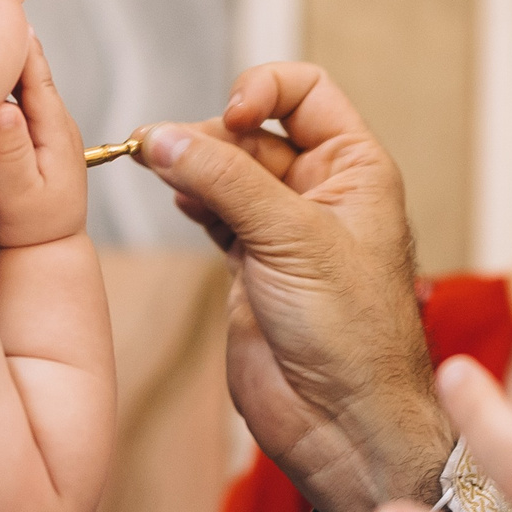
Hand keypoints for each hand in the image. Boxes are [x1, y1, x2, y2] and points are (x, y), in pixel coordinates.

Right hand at [0, 35, 87, 249]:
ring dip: (6, 61)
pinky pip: (20, 100)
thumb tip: (2, 107)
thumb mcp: (16, 191)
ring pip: (26, 85)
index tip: (1, 11)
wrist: (48, 249)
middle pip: (32, 73)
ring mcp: (49, 128)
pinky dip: (3, 84)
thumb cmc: (30, 224)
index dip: (20, 44)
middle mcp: (58, 123)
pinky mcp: (37, 135)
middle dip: (12, 42)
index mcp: (56, 130)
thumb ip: (9, 150)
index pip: (37, 76)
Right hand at [138, 63, 446, 511]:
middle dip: (210, 134)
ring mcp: (282, 230)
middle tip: (165, 150)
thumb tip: (168, 137)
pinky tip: (174, 197)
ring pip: (226, 172)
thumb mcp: (294, 239)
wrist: (343, 422)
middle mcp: (322, 192)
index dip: (262, 89)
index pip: (305, 92)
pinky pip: (213, 213)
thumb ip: (227, 182)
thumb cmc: (354, 335)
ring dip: (191, 165)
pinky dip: (189, 199)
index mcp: (356, 169)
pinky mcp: (250, 266)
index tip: (229, 115)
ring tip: (155, 164)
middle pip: (253, 130)